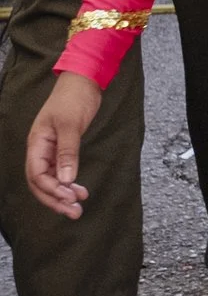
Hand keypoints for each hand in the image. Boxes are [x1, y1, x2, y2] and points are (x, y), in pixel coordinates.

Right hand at [26, 73, 101, 218]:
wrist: (83, 83)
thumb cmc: (73, 99)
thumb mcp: (70, 125)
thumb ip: (68, 152)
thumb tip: (66, 179)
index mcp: (36, 143)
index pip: (36, 174)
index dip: (50, 189)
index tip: (69, 197)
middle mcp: (40, 150)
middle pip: (40, 182)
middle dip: (55, 199)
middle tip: (74, 212)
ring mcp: (50, 150)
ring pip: (51, 179)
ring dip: (62, 194)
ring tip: (78, 206)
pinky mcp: (63, 149)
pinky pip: (60, 172)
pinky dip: (68, 183)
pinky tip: (79, 191)